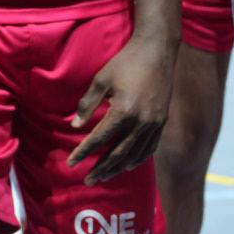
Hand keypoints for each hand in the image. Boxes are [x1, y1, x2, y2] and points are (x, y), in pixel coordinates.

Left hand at [68, 36, 173, 184]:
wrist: (157, 51)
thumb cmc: (125, 62)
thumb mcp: (101, 80)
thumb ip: (87, 104)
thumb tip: (75, 125)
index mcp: (123, 111)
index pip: (99, 139)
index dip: (84, 152)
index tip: (71, 163)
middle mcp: (141, 122)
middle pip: (118, 153)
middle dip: (101, 169)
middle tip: (88, 181)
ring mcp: (154, 124)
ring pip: (135, 154)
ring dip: (118, 168)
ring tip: (105, 177)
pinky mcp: (162, 122)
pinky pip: (149, 148)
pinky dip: (138, 159)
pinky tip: (128, 165)